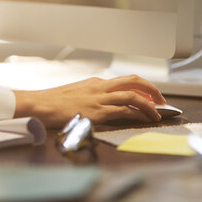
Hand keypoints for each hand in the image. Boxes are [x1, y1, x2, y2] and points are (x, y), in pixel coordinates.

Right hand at [13, 75, 165, 127]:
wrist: (40, 105)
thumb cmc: (54, 102)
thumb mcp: (77, 94)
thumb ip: (93, 96)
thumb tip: (105, 104)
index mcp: (97, 83)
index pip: (126, 81)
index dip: (142, 87)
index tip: (150, 95)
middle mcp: (101, 87)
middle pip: (134, 82)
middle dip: (151, 90)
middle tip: (161, 100)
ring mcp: (100, 98)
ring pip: (132, 96)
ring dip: (148, 105)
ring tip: (157, 113)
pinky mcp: (97, 112)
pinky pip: (123, 111)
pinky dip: (137, 114)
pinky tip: (143, 119)